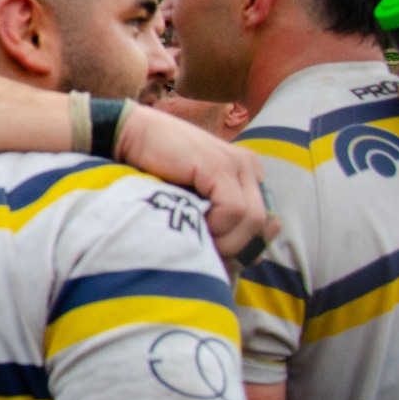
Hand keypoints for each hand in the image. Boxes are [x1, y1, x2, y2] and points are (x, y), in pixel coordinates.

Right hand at [113, 104, 277, 259]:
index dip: (246, 245)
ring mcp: (237, 164)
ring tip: (194, 236)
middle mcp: (249, 167)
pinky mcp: (220, 166)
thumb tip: (254, 262)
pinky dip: (214, 224)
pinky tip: (190, 219)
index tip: (218, 255)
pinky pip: (232, 209)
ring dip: (223, 238)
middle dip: (235, 246)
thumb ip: (224, 224)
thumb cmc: (156, 174)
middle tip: (204, 252)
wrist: (130, 137)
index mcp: (248, 175)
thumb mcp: (197, 202)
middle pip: (263, 223)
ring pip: (252, 219)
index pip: (268, 221)